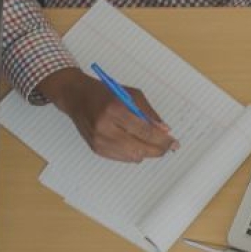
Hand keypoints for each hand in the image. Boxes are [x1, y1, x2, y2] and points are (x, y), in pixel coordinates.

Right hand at [36, 69, 177, 162]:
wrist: (77, 97)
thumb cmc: (104, 93)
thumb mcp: (131, 95)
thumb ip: (149, 113)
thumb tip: (165, 130)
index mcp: (115, 110)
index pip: (144, 131)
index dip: (162, 139)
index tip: (174, 142)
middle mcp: (105, 127)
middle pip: (139, 147)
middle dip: (158, 149)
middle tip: (168, 147)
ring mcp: (99, 140)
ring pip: (132, 156)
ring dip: (147, 152)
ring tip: (153, 144)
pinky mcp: (96, 149)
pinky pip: (122, 158)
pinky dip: (134, 153)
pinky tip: (137, 144)